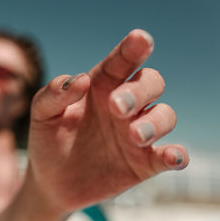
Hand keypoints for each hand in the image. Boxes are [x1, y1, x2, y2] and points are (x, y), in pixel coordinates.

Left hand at [27, 29, 188, 211]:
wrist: (51, 181)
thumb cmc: (48, 140)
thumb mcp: (42, 115)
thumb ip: (53, 94)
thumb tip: (81, 80)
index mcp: (100, 87)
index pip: (121, 62)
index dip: (132, 49)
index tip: (141, 39)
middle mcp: (124, 105)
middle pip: (150, 82)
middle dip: (139, 90)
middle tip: (116, 106)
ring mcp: (137, 133)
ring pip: (165, 115)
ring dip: (155, 122)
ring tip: (134, 136)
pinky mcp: (145, 163)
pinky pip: (171, 155)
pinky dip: (177, 155)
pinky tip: (173, 156)